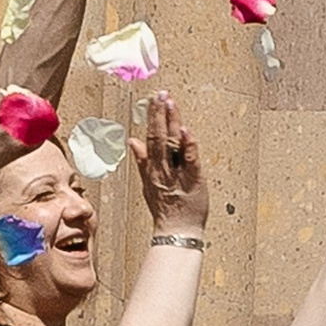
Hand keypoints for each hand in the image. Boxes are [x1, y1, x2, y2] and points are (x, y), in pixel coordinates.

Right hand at [133, 91, 206, 230]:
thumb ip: (142, 161)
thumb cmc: (165, 209)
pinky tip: (185, 129)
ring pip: (171, 144)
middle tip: (160, 94)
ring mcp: (176, 173)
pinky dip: (187, 144)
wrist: (176, 231)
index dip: (152, 118)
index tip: (153, 100)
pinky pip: (189, 159)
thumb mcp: (148, 184)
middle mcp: (162, 169)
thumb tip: (132, 141)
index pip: (150, 138)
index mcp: (152, 168)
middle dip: (159, 114)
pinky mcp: (193, 179)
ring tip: (170, 103)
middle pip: (158, 137)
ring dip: (171, 123)